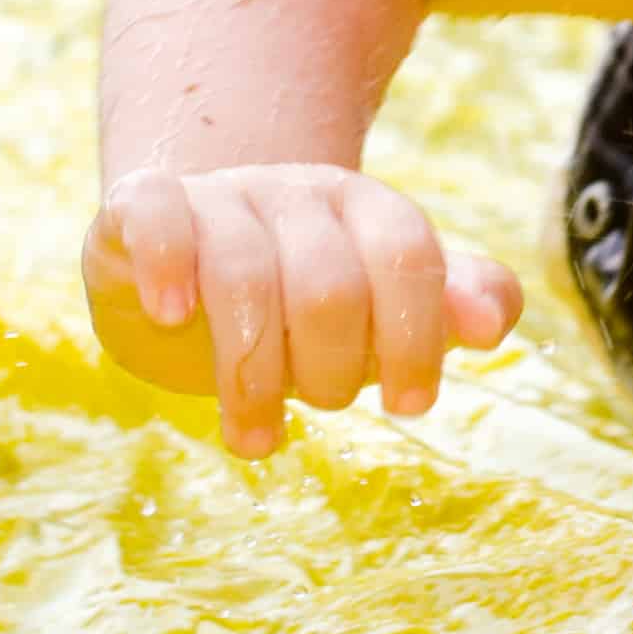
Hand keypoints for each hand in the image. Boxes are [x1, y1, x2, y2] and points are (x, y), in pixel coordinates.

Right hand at [80, 163, 524, 455]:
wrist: (193, 256)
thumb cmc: (306, 296)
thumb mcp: (386, 305)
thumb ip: (455, 303)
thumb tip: (489, 325)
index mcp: (367, 208)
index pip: (408, 257)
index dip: (415, 338)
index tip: (410, 405)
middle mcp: (296, 193)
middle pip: (328, 283)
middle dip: (331, 369)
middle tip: (322, 406)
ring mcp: (219, 195)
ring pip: (242, 271)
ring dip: (250, 374)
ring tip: (256, 441)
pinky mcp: (143, 203)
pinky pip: (155, 214)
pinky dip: (166, 262)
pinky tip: (173, 314)